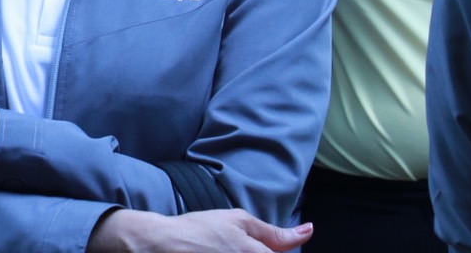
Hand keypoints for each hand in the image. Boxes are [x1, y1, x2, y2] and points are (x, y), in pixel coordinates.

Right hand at [88, 209, 313, 252]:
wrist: (162, 245)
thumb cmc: (199, 229)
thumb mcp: (238, 221)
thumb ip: (275, 232)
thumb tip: (308, 231)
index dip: (280, 250)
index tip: (257, 245)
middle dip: (263, 252)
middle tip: (231, 244)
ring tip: (223, 247)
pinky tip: (216, 252)